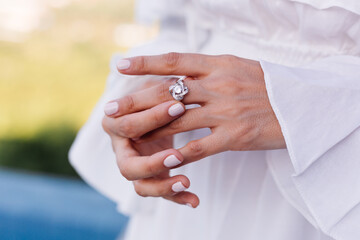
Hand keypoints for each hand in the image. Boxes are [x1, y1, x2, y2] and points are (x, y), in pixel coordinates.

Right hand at [102, 79, 199, 207]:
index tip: (179, 107)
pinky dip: (176, 197)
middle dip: (154, 160)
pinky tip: (194, 200)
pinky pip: (160, 191)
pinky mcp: (150, 177)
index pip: (127, 126)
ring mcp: (134, 166)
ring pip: (140, 186)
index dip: (151, 118)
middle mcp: (120, 150)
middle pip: (128, 166)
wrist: (156, 107)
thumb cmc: (154, 93)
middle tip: (178, 155)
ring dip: (162, 187)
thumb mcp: (154, 86)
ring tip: (185, 182)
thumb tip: (179, 80)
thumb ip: (160, 87)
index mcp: (114, 125)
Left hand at [112, 53, 284, 164]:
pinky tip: (163, 158)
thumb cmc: (269, 85)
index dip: (146, 62)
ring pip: (178, 119)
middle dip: (135, 99)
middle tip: (110, 106)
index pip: (175, 61)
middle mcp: (219, 85)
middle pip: (167, 91)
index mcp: (219, 65)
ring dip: (150, 128)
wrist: (303, 106)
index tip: (122, 65)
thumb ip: (210, 69)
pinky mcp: (235, 136)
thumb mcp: (239, 67)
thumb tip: (183, 71)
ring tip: (127, 135)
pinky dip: (181, 153)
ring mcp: (226, 111)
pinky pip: (201, 146)